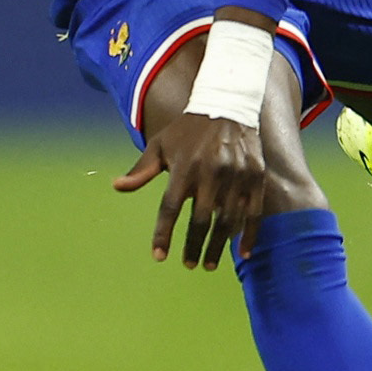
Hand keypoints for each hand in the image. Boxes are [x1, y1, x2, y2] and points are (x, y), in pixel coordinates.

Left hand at [114, 111, 266, 270]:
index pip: (170, 208)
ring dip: (218, 246)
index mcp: (184, 167)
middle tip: (189, 264)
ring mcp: (235, 176)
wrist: (227, 106)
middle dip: (193, 246)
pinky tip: (242, 253)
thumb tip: (116, 186)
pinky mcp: (255, 177)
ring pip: (227, 220)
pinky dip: (248, 235)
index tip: (158, 256)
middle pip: (200, 220)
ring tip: (208, 263)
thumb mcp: (160, 145)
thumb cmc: (187, 131)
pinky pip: (253, 213)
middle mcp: (210, 172)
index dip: (163, 234)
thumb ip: (141, 170)